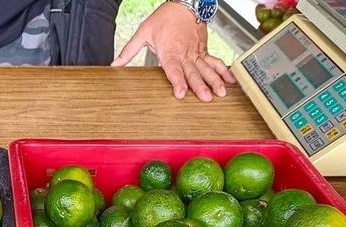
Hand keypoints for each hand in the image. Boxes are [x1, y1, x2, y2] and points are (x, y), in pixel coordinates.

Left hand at [112, 2, 236, 102]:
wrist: (184, 2)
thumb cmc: (165, 18)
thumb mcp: (143, 32)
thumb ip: (129, 50)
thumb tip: (116, 63)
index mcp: (170, 52)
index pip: (174, 70)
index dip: (177, 82)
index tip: (180, 93)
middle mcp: (185, 54)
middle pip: (193, 72)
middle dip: (200, 86)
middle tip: (206, 98)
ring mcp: (196, 52)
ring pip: (207, 68)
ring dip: (214, 80)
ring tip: (220, 92)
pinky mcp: (203, 50)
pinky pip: (214, 62)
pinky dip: (223, 71)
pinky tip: (229, 80)